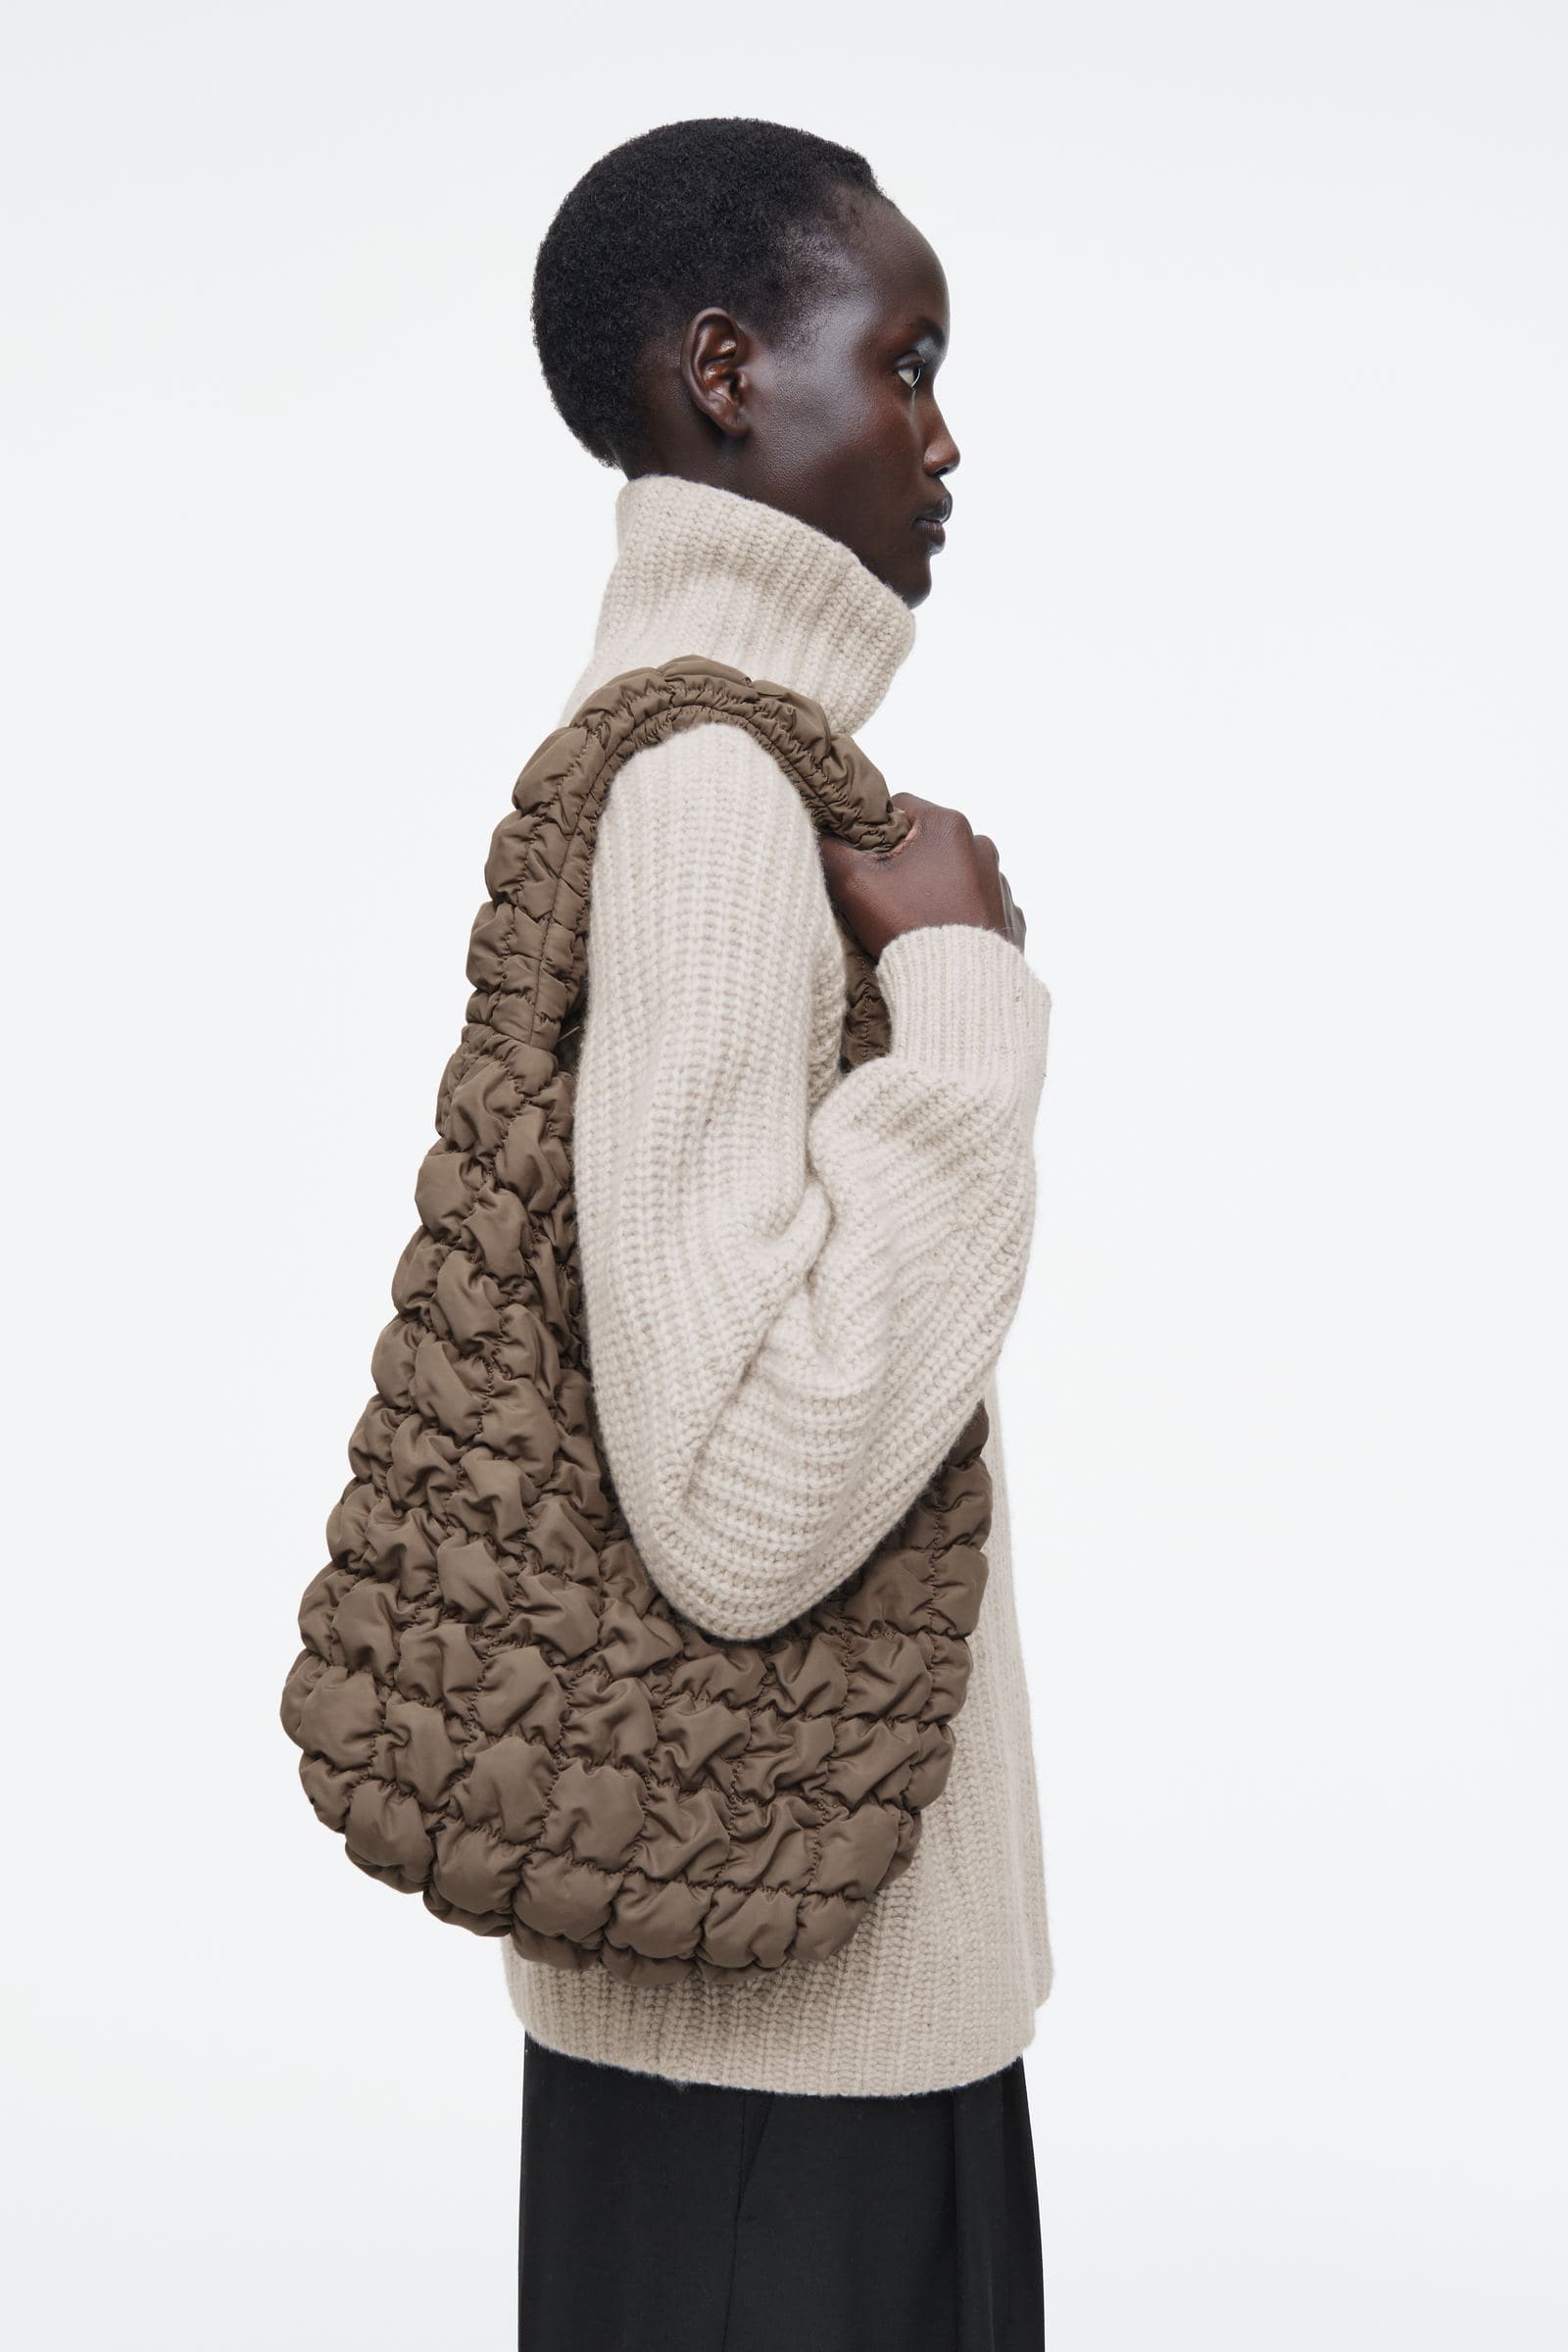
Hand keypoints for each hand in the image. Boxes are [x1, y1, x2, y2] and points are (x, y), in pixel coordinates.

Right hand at [818, 792, 1026, 959]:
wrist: (959, 986)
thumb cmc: (909, 928)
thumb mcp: (856, 886)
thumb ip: (831, 851)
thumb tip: (820, 835)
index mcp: (949, 826)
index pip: (900, 808)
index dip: (875, 832)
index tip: (866, 863)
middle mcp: (982, 846)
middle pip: (929, 843)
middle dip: (907, 863)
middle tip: (888, 898)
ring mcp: (1000, 883)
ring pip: (955, 874)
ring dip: (936, 888)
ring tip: (917, 921)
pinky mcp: (1009, 917)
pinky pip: (978, 906)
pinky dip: (961, 915)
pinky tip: (944, 937)